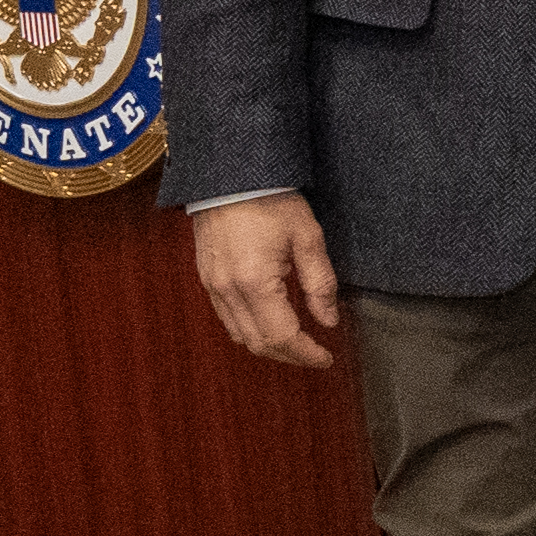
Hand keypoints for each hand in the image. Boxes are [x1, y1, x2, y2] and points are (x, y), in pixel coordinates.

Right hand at [193, 192, 343, 371]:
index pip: (282, 336)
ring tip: (296, 342)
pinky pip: (226, 318)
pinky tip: (270, 322)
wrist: (229, 176)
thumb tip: (329, 320)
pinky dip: (250, 329)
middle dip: (289, 356)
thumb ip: (321, 283)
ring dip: (269, 345)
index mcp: (255, 283)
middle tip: (315, 355)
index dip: (306, 354)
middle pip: (258, 343)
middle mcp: (228, 290)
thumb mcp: (308, 238)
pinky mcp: (206, 278)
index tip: (326, 358)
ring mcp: (212, 286)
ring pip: (240, 335)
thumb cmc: (271, 201)